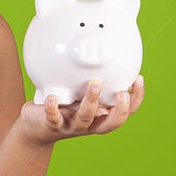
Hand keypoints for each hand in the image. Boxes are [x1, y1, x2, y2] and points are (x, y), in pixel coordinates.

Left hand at [17, 77, 144, 146]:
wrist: (37, 126)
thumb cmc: (63, 105)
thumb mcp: (80, 91)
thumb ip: (91, 78)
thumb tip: (103, 49)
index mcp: (101, 115)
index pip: (126, 111)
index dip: (136, 98)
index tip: (138, 79)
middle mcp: (90, 123)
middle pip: (112, 123)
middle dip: (120, 109)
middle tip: (122, 92)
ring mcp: (72, 126)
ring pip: (85, 118)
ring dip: (91, 102)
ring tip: (94, 84)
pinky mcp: (52, 125)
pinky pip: (54, 119)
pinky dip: (53, 109)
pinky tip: (52, 98)